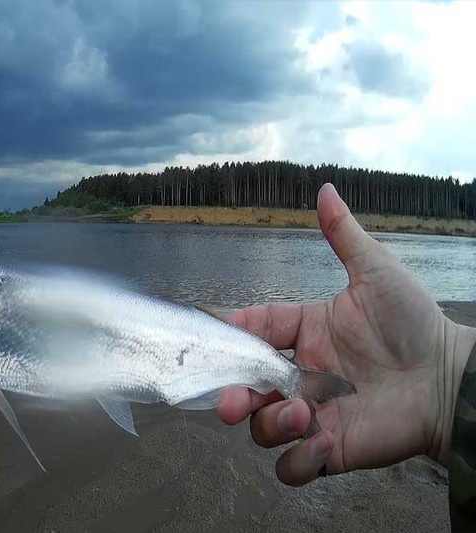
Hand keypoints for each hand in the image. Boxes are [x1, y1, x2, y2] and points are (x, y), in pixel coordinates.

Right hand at [218, 183, 475, 485]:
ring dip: (271, 424)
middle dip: (231, 398)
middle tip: (233, 403)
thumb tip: (325, 188)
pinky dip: (296, 463)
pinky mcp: (329, 451)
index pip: (251, 333)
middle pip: (244, 391)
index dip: (229, 336)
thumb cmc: (414, 322)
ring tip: (303, 413)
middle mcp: (299, 376)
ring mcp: (312, 416)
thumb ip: (343, 235)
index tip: (214, 336)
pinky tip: (319, 445)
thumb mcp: (375, 272)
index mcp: (302, 334)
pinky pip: (292, 468)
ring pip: (262, 429)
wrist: (449, 378)